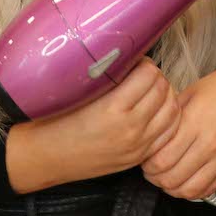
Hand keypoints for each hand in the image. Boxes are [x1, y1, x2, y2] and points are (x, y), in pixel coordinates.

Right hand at [6, 58, 179, 192]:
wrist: (43, 158)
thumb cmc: (53, 121)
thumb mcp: (77, 92)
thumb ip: (107, 76)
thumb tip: (129, 57)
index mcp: (112, 109)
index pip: (149, 74)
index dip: (143, 63)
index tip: (133, 63)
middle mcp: (130, 128)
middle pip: (163, 89)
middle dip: (154, 77)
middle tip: (141, 74)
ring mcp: (137, 146)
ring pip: (172, 110)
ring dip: (164, 95)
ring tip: (149, 91)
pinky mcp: (138, 157)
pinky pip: (169, 132)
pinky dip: (167, 117)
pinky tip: (155, 111)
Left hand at [142, 52, 215, 200]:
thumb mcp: (193, 92)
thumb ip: (172, 115)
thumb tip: (151, 133)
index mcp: (194, 121)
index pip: (161, 159)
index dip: (147, 165)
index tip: (145, 159)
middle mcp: (209, 143)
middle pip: (172, 178)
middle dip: (156, 179)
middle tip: (152, 172)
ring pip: (190, 190)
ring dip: (173, 189)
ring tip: (168, 179)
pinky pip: (211, 188)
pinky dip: (195, 191)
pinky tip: (188, 181)